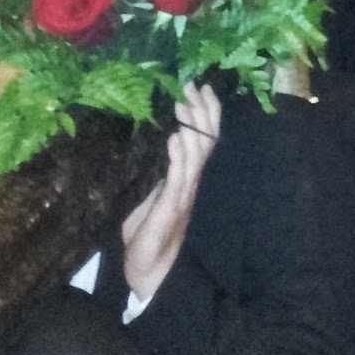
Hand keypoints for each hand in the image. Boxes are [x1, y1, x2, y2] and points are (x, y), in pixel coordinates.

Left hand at [123, 83, 220, 302]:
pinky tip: (175, 138)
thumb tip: (152, 133)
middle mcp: (191, 180)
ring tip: (183, 104)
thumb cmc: (146, 229)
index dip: (207, 111)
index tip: (203, 85)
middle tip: (193, 85)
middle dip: (202, 110)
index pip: (205, 137)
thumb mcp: (151, 191)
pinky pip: (179, 177)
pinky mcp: (172, 207)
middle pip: (207, 139)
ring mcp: (184, 193)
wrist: (148, 269)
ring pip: (197, 154)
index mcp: (188, 174)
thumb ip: (157, 167)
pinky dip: (179, 157)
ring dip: (191, 127)